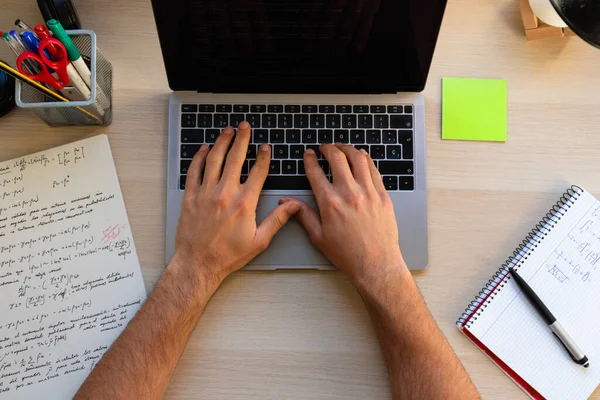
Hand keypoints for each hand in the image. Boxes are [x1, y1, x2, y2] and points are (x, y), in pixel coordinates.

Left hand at [173, 122, 300, 283]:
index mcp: (244, 203)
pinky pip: (194, 171)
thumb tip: (292, 206)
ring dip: (222, 142)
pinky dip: (199, 157)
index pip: (257, 172)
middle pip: (235, 158)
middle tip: (245, 127)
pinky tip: (204, 149)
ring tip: (227, 131)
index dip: (263, 157)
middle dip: (242, 139)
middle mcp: (225, 194)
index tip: (265, 148)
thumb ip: (277, 220)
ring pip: (214, 159)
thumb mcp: (259, 240)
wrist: (199, 264)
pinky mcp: (191, 197)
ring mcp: (206, 193)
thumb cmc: (228, 255)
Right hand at [286, 144, 406, 284]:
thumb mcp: (318, 236)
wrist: (375, 263)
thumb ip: (303, 215)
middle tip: (324, 147)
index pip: (316, 172)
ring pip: (358, 158)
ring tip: (342, 147)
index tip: (308, 154)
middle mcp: (349, 193)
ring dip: (348, 148)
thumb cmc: (347, 253)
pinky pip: (374, 169)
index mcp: (330, 203)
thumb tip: (287, 202)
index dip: (309, 159)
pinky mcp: (383, 195)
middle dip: (328, 148)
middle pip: (337, 158)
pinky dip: (366, 159)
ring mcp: (369, 192)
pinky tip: (361, 156)